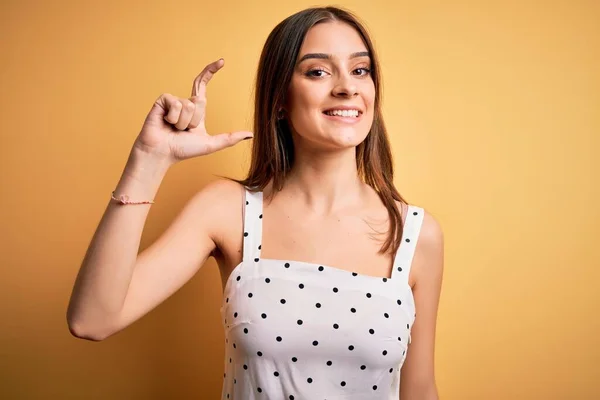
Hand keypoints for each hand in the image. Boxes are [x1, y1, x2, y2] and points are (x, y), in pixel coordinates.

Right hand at [133, 58, 252, 163]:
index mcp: (196, 110)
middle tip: (184, 130)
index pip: (203, 85)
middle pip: (200, 101)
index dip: (211, 72)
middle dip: (195, 120)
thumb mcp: (210, 144)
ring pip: (189, 105)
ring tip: (174, 129)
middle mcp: (185, 102)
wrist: (162, 154)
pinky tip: (166, 123)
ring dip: (183, 122)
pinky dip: (174, 118)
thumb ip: (230, 139)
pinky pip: (176, 104)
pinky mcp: (162, 101)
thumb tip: (250, 134)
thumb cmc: (182, 150)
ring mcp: (173, 100)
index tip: (222, 61)